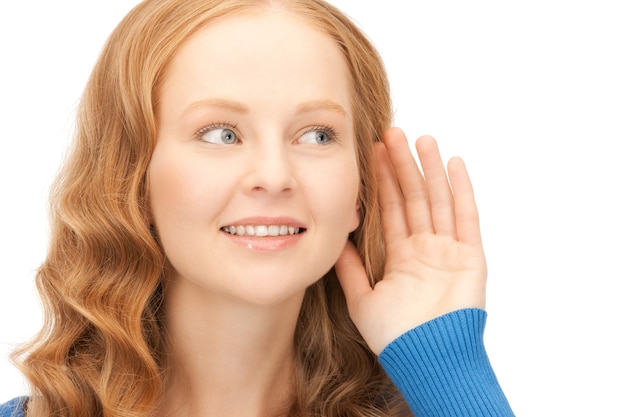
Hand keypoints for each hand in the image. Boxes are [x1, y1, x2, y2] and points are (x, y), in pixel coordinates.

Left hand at [335, 128, 486, 353]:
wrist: (426, 359)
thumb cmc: (395, 336)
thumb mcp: (362, 298)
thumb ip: (349, 269)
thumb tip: (335, 240)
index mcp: (401, 257)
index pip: (390, 210)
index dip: (382, 181)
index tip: (373, 152)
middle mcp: (425, 249)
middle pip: (412, 198)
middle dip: (402, 166)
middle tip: (392, 133)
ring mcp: (449, 250)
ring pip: (438, 200)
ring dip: (429, 169)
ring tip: (421, 138)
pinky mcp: (471, 255)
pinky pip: (466, 216)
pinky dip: (461, 190)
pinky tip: (453, 164)